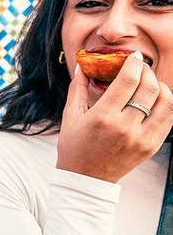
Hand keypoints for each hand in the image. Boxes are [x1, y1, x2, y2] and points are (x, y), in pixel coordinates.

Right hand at [58, 51, 172, 181]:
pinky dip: (167, 105)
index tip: (134, 56)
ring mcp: (141, 138)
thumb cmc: (75, 146)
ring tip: (151, 83)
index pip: (128, 81)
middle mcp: (124, 127)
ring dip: (161, 87)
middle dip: (147, 72)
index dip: (134, 64)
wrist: (86, 178)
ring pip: (166, 103)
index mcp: (102, 117)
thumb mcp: (71, 116)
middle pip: (148, 89)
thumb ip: (77, 88)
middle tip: (142, 66)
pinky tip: (157, 100)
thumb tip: (82, 65)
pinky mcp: (151, 146)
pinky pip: (168, 120)